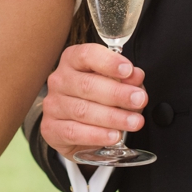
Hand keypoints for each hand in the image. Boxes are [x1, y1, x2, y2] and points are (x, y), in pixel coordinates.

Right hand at [40, 43, 147, 157]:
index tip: (128, 70)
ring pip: (82, 110)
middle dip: (117, 93)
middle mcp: (59, 80)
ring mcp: (53, 105)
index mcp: (73, 61)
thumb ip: (127, 80)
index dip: (108, 62)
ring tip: (134, 122)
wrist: (77, 129)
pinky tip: (114, 136)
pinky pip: (74, 132)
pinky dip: (97, 135)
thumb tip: (136, 76)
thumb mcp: (116, 85)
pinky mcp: (51, 129)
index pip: (87, 55)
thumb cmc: (97, 99)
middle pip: (87, 84)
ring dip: (112, 117)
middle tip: (139, 99)